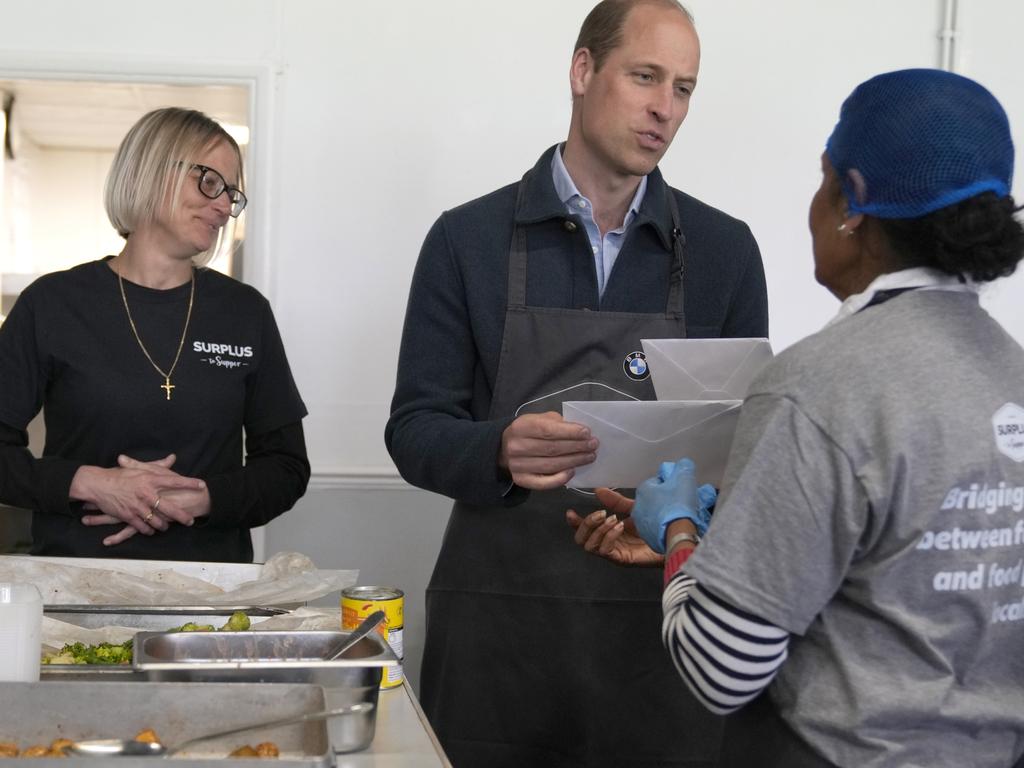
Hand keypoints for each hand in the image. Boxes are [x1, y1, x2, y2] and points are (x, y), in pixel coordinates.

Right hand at [70, 454, 207, 543]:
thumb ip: (157, 465)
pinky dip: (148, 530)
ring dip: (163, 526)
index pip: (174, 480)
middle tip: (190, 520)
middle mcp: (146, 493)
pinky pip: (142, 527)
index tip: (202, 486)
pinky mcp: (128, 515)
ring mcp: (137, 506)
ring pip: (156, 520)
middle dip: (181, 516)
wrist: (97, 484)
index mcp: (150, 479)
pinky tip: (151, 531)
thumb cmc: (119, 475)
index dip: (189, 483)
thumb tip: (172, 458)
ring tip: (167, 527)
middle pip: (169, 507)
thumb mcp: (139, 468)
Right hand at [498, 412, 597, 489]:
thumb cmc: (529, 432)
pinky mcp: (521, 480)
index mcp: (521, 427)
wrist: (505, 449)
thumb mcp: (539, 419)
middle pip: (552, 449)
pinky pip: (544, 483)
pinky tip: (573, 471)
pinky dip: (560, 478)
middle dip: (577, 447)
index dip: (570, 432)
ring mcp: (517, 465)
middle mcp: (516, 447)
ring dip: (574, 461)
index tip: (587, 433)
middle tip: (593, 446)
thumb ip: (557, 423)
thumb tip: (581, 432)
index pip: (549, 430)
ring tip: (589, 457)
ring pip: (551, 465)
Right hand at [567, 488, 662, 566]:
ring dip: (598, 529)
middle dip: (586, 524)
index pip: (584, 530)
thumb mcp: (634, 509)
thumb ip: (616, 502)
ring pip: (590, 546)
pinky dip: (608, 536)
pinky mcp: (622, 559)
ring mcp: (614, 553)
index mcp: (608, 533)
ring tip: (614, 519)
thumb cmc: (655, 526)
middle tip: (601, 513)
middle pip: (581, 540)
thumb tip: (598, 490)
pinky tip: (620, 526)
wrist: (675, 538)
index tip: (571, 512)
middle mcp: (608, 544)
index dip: (575, 523)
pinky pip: (605, 551)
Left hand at [631, 459, 716, 553]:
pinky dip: (668, 527)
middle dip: (669, 499)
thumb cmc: (679, 504)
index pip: (657, 482)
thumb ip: (683, 467)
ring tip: (683, 515)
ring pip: (657, 515)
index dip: (672, 483)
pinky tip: (678, 526)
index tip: (681, 488)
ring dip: (668, 513)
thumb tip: (684, 465)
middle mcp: (638, 507)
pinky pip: (660, 529)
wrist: (679, 534)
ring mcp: (642, 525)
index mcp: (643, 490)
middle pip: (656, 499)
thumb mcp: (684, 478)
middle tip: (684, 502)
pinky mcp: (649, 539)